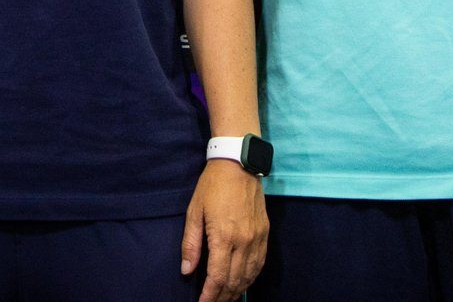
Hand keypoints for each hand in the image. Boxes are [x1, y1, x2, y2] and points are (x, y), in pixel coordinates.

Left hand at [180, 159, 266, 301]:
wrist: (239, 164)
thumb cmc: (212, 186)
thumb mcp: (194, 212)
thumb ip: (190, 243)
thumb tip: (187, 270)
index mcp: (224, 237)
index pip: (218, 277)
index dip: (210, 296)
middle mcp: (244, 241)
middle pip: (234, 281)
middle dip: (222, 297)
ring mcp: (257, 238)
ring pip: (250, 275)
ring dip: (237, 291)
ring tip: (225, 298)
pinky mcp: (265, 232)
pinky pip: (260, 263)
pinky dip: (251, 278)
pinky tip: (243, 283)